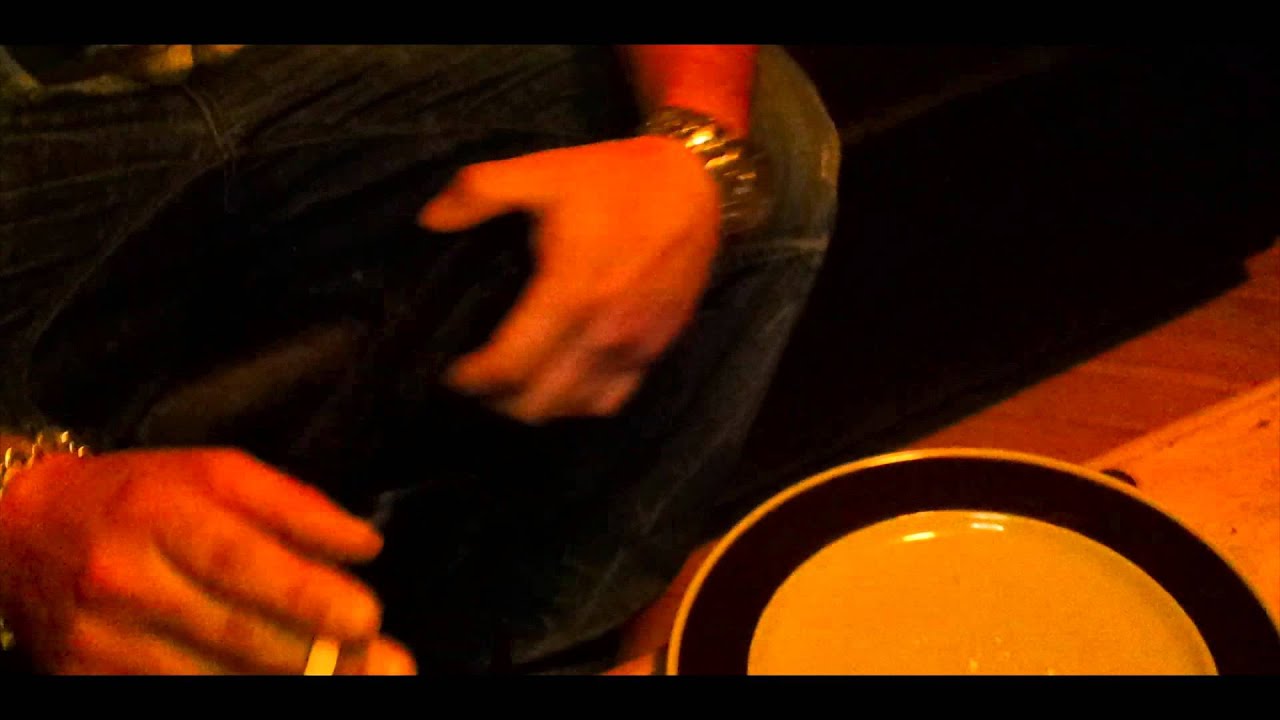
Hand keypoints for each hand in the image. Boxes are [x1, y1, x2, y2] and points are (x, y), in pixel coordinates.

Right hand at [0, 448, 415, 674]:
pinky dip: (237, 695)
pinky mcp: (85, 682)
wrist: (23, 532)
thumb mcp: (216, 473)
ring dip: (288, 683)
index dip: (307, 594)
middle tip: (380, 660)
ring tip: (348, 676)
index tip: (369, 617)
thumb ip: (295, 506)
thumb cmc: (142, 495)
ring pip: (214, 679)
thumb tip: (365, 547)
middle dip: (318, 654)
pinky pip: (178, 696)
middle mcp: (123, 579)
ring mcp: (100, 641)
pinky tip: (280, 686)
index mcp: (159, 512)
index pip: (242, 561)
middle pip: (236, 632)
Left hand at [420, 136, 720, 423]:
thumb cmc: (614, 180)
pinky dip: (577, 404)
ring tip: (512, 387)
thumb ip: (480, 191)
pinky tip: (560, 385)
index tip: (451, 372)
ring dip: (536, 407)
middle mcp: (603, 333)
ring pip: (573, 409)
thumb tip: (428, 221)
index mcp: (570, 293)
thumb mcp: (543, 170)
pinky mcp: (656, 351)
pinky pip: (611, 402)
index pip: (509, 368)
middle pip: (537, 403)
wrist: (695, 186)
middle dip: (497, 401)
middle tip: (476, 380)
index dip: (472, 380)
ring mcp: (634, 348)